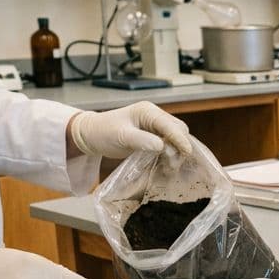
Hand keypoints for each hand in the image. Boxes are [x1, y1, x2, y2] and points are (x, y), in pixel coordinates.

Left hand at [68, 102, 191, 158]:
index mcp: (147, 111)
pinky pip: (168, 142)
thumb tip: (162, 146)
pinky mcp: (152, 134)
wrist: (91, 134)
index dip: (180, 139)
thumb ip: (142, 140)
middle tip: (174, 164)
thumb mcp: (121, 136)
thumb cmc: (103, 132)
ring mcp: (154, 125)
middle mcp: (154, 116)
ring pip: (175, 137)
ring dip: (176, 151)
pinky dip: (170, 153)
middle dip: (180, 146)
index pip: (170, 125)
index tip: (187, 153)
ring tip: (170, 166)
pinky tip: (166, 164)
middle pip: (178, 129)